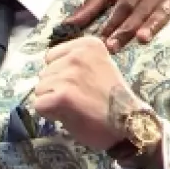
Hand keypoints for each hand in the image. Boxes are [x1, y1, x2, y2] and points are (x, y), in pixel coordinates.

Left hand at [34, 36, 145, 150]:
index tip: (79, 85)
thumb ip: (75, 63)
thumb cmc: (113, 99)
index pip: (51, 57)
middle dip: (55, 88)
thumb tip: (47, 71)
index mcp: (87, 45)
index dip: (59, 74)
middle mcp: (77, 55)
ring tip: (75, 107)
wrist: (130, 124)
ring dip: (52, 101)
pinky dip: (49, 114)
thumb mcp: (97, 67)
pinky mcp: (63, 96)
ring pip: (39, 89)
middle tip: (79, 99)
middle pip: (44, 73)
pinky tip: (68, 115)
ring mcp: (70, 75)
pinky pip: (39, 105)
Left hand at [67, 0, 169, 52]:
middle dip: (127, 29)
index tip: (102, 40)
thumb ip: (89, 7)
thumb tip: (66, 26)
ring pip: (161, 11)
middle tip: (115, 46)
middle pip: (139, 10)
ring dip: (153, 25)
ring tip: (143, 39)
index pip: (122, 5)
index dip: (112, 23)